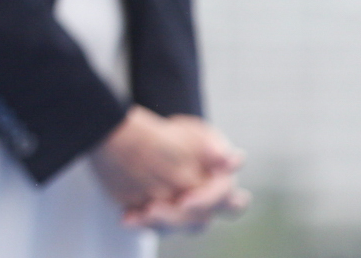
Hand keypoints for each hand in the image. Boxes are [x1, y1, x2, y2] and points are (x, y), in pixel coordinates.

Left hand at [121, 116, 247, 231]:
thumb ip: (212, 147)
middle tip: (157, 208)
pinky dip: (140, 222)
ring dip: (160, 221)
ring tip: (145, 210)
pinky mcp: (159, 217)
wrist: (145, 138)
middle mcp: (205, 207)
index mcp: (222, 189)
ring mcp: (182, 215)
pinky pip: (151, 226)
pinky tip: (127, 216)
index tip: (187, 198)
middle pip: (199, 221)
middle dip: (178, 216)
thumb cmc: (180, 136)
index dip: (210, 202)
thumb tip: (233, 158)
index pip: (229, 203)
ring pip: (176, 227)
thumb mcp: (196, 134)